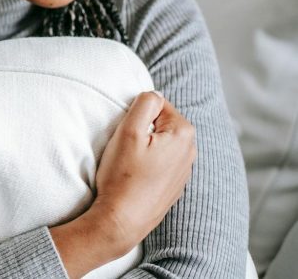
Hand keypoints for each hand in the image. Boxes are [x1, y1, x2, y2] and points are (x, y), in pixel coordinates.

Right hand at [92, 90, 197, 250]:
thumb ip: (144, 104)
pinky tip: (135, 178)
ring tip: (129, 164)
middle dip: (141, 130)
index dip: (136, 115)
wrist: (122, 220)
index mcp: (183, 134)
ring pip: (160, 144)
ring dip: (144, 148)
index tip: (126, 134)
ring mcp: (184, 171)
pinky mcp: (174, 187)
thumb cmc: (123, 176)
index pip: (157, 104)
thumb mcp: (128, 131)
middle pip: (160, 124)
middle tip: (126, 148)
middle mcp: (190, 151)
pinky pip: (160, 164)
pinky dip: (148, 166)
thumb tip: (153, 94)